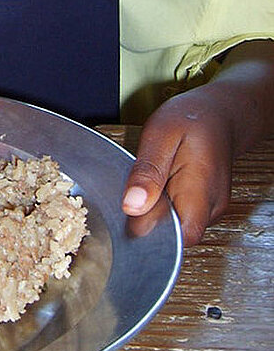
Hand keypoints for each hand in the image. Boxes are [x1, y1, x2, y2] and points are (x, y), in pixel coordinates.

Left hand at [122, 41, 273, 246]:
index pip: (178, 237)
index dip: (150, 230)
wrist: (218, 113)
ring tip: (152, 178)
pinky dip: (164, 204)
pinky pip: (179, 216)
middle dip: (149, 218)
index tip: (134, 205)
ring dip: (156, 210)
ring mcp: (209, 209)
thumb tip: (132, 206)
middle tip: (140, 184)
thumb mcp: (160, 135)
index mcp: (200, 191)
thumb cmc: (192, 119)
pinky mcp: (203, 206)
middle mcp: (210, 207)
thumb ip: (147, 172)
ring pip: (175, 226)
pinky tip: (160, 183)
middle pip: (174, 235)